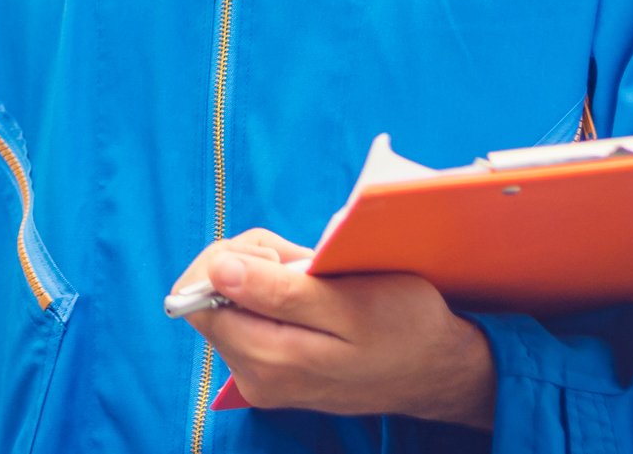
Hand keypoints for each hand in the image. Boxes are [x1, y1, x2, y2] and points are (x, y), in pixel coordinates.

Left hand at [173, 229, 495, 428]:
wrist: (437, 369)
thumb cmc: (404, 326)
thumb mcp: (350, 301)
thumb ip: (279, 291)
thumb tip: (216, 271)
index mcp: (269, 360)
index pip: (196, 295)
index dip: (229, 258)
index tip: (276, 256)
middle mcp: (253, 377)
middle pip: (207, 296)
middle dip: (247, 263)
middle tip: (300, 262)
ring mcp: (260, 378)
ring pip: (227, 304)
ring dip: (262, 277)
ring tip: (313, 281)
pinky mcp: (270, 371)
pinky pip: (247, 318)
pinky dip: (271, 296)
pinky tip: (310, 299)